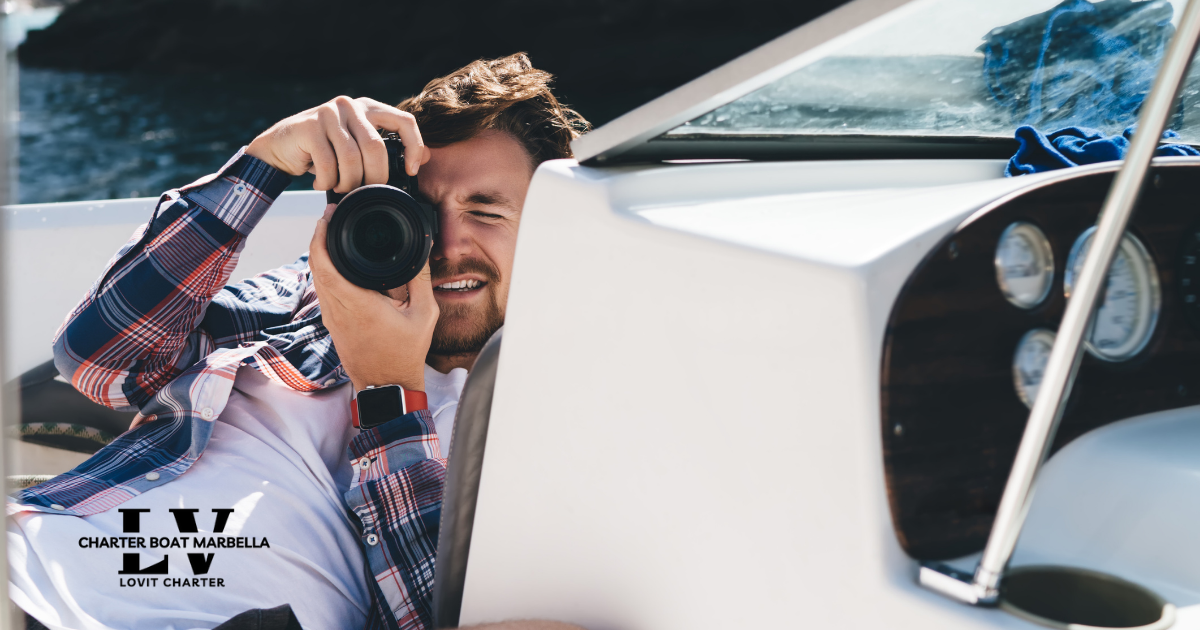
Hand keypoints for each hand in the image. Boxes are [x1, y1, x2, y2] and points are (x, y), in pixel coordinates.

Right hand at [246, 96, 431, 192]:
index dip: (414, 147)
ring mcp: (328, 113)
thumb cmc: (324, 151)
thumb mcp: (357, 147)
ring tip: (339, 188)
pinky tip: (321, 183)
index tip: (411, 171)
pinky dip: (326, 182)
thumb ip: (385, 150)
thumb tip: (424, 160)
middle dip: (374, 178)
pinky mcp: (309, 126)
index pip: (405, 121)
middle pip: (376, 148)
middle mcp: (351, 105)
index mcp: (369, 108)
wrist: (280, 147)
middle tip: (365, 192)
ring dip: (347, 183)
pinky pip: (327, 164)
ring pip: (351, 159)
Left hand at [309, 209, 438, 391]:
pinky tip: (337, 262)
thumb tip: (420, 251)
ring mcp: (331, 318)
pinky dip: (324, 270)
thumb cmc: (405, 353)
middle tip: (331, 217)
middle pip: (316, 265)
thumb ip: (420, 280)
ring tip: (333, 233)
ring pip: (316, 277)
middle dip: (318, 237)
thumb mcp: (424, 314)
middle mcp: (338, 309)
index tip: (329, 216)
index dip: (321, 236)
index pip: (327, 264)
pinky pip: (322, 290)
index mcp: (358, 304)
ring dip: (320, 254)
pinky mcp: (332, 324)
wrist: (387, 386)